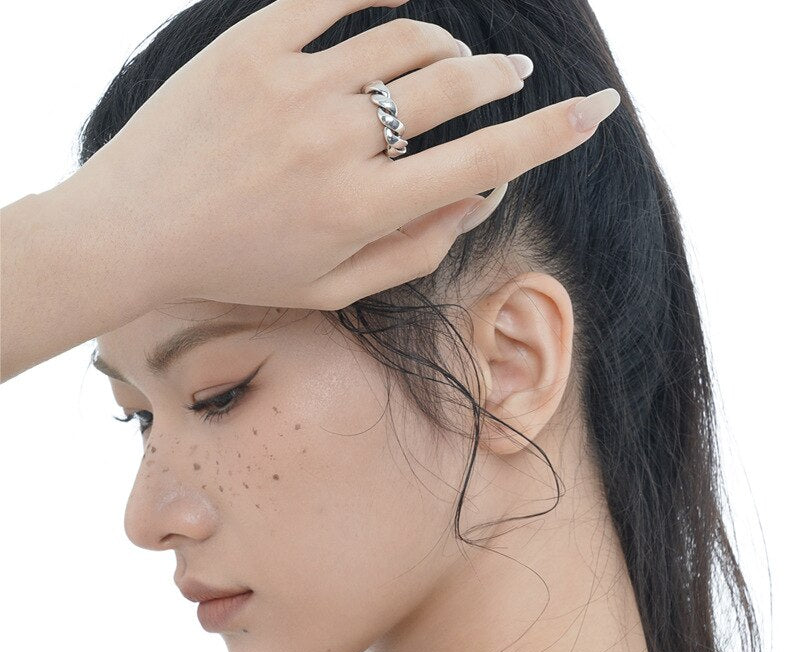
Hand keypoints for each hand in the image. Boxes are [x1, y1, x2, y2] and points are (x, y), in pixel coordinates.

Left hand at [61, 0, 616, 311]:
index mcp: (363, 209)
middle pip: (455, 85)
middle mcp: (338, 142)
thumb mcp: (334, 289)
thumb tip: (483, 198)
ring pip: (404, 39)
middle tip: (512, 78)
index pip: (483, 161)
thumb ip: (416, 249)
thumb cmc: (241, 269)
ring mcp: (292, 86)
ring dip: (446, 44)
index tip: (598, 109)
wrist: (134, 230)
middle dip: (500, 80)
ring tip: (452, 58)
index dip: (552, 134)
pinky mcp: (248, 47)